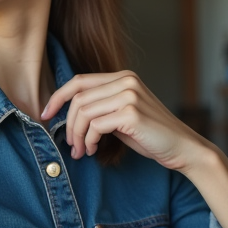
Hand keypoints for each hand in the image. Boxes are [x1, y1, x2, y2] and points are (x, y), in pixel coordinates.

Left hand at [40, 71, 210, 170]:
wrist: (183, 148)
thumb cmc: (150, 135)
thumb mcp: (121, 115)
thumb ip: (100, 108)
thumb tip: (67, 115)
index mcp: (123, 77)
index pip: (79, 81)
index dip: (57, 97)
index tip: (45, 114)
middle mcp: (126, 80)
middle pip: (78, 98)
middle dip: (67, 124)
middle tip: (70, 144)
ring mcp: (129, 95)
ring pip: (83, 112)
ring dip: (77, 135)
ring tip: (81, 151)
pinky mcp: (131, 113)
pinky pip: (95, 125)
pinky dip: (90, 140)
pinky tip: (94, 150)